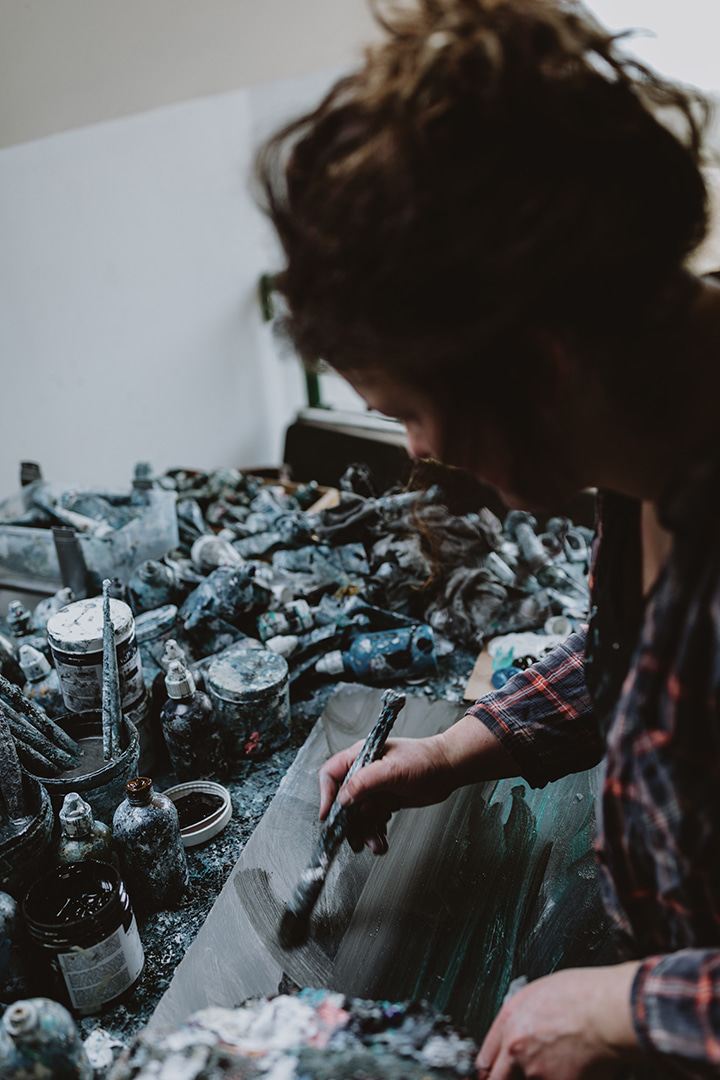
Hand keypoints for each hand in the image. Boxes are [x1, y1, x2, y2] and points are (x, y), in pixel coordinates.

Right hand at [318, 734, 455, 853]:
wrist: (448, 769)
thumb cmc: (425, 759)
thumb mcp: (392, 770)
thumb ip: (364, 782)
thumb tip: (342, 798)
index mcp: (361, 756)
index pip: (332, 774)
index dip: (326, 795)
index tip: (327, 815)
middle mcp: (365, 772)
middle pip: (344, 801)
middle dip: (349, 823)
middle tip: (355, 840)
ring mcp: (375, 788)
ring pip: (359, 815)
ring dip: (364, 832)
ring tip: (375, 844)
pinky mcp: (385, 800)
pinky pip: (372, 820)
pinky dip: (375, 832)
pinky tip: (382, 839)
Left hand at [477, 963, 641, 1079]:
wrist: (609, 1013)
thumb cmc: (583, 995)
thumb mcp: (540, 992)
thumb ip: (522, 1017)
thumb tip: (521, 1030)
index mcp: (510, 1022)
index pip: (486, 1058)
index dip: (490, 1068)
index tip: (492, 1072)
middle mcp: (517, 1050)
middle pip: (501, 1078)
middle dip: (509, 1075)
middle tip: (531, 1065)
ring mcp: (538, 1072)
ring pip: (534, 1079)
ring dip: (545, 1073)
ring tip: (568, 1054)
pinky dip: (568, 1076)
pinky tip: (582, 1064)